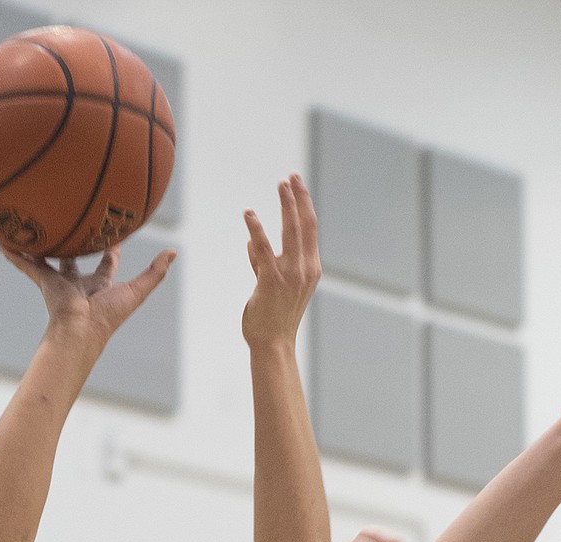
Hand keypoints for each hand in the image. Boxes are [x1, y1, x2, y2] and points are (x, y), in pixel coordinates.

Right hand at [0, 242, 175, 354]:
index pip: (105, 264)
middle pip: (75, 258)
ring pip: (48, 258)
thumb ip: (155, 273)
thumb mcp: (137, 291)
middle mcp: (78, 283)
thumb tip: (174, 253)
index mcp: (99, 286)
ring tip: (30, 228)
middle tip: (72, 222)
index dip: (110, 249)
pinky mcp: (44, 282)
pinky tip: (2, 243)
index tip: (110, 233)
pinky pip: (27, 264)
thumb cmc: (109, 316)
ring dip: (39, 246)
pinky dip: (15, 255)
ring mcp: (59, 282)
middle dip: (74, 243)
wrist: (80, 331)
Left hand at [242, 174, 320, 348]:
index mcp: (311, 269)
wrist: (272, 345)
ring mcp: (290, 275)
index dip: (304, 205)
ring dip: (287, 205)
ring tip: (281, 185)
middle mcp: (305, 269)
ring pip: (291, 231)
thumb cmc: (273, 318)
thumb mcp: (273, 287)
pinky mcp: (271, 281)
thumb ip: (263, 263)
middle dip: (299, 198)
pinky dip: (256, 230)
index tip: (297, 185)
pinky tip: (249, 214)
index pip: (310, 229)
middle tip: (291, 177)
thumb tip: (253, 243)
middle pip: (305, 225)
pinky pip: (263, 250)